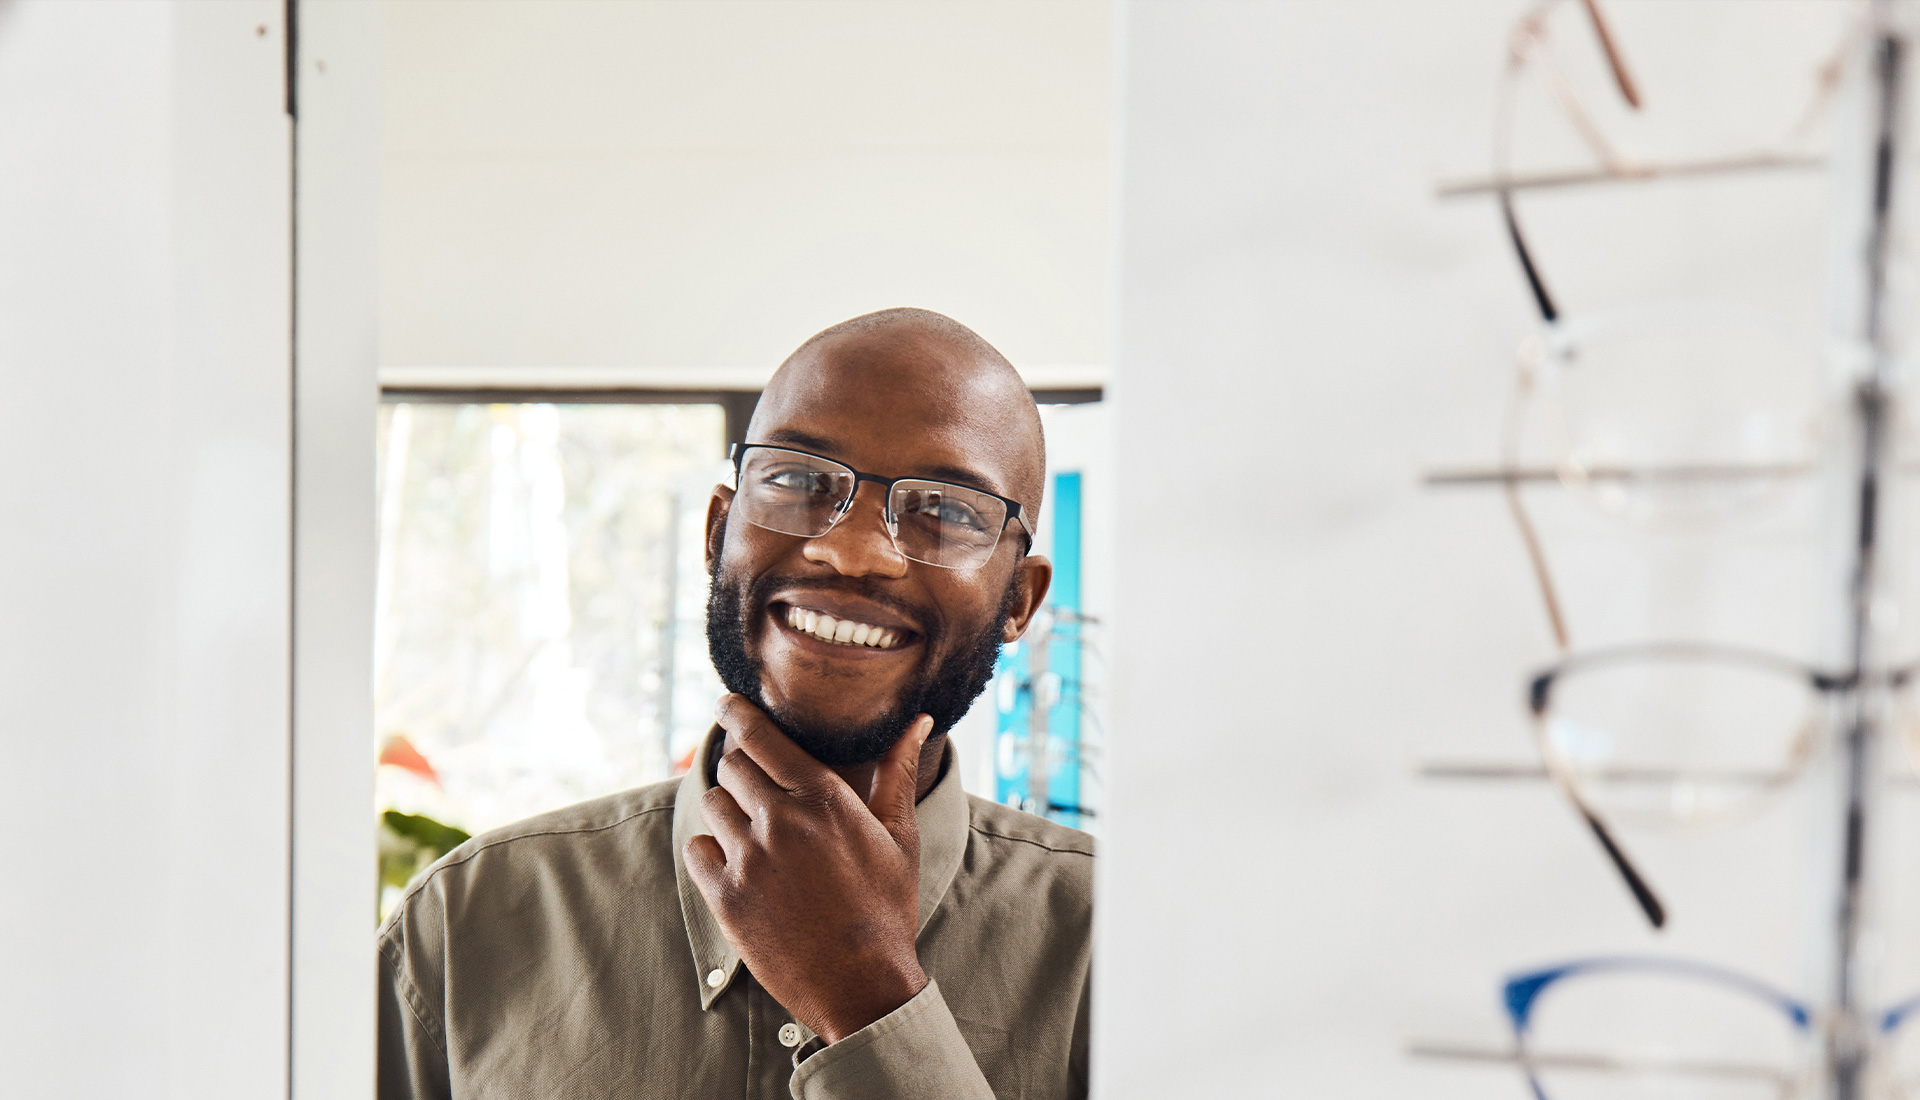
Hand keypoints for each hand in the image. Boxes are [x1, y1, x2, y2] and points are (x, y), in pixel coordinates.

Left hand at [684, 694, 934, 1043]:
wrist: (862, 984)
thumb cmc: (886, 907)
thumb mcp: (899, 836)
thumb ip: (897, 773)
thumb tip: (918, 720)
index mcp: (822, 798)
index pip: (761, 736)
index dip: (738, 714)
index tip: (726, 703)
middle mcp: (780, 820)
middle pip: (732, 765)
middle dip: (741, 767)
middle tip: (752, 780)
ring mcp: (748, 859)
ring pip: (714, 805)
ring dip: (728, 811)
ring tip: (754, 834)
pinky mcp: (725, 898)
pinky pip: (697, 851)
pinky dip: (710, 852)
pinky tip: (736, 865)